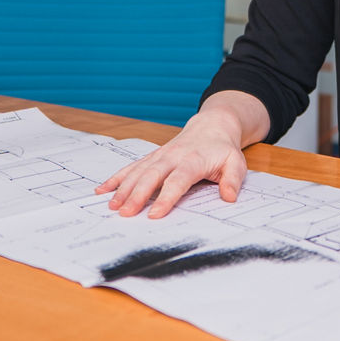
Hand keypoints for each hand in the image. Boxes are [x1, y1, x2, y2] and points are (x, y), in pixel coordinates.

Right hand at [94, 94, 265, 218]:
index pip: (178, 180)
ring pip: (138, 171)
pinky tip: (102, 189)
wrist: (212, 126)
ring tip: (112, 206)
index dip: (166, 197)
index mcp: (193, 160)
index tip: (155, 214)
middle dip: (137, 194)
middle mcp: (173, 156)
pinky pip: (131, 167)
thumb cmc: (222, 149)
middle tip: (125, 213)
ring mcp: (159, 155)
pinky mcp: (152, 157)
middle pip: (152, 176)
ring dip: (123, 188)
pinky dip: (116, 178)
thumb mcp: (236, 162)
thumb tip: (229, 197)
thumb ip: (233, 180)